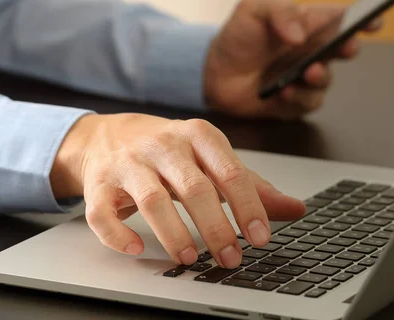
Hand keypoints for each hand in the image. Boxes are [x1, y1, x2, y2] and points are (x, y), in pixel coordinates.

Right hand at [51, 113, 304, 267]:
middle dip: (215, 227)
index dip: (247, 207)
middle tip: (230, 258)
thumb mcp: (210, 157)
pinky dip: (118, 235)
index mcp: (196, 135)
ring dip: (173, 234)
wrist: (107, 136)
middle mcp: (162, 145)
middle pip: (193, 187)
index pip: (229, 171)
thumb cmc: (166, 150)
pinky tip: (136, 249)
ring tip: (190, 258)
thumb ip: (250, 184)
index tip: (260, 237)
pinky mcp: (98, 184)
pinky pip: (103, 213)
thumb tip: (295, 209)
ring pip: (151, 200)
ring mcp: (127, 164)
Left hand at [205, 0, 382, 118]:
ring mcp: (304, 78)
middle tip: (344, 48)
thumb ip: (279, 11)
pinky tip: (284, 91)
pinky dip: (299, 98)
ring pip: (326, 80)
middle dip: (348, 48)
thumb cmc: (236, 37)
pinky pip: (307, 103)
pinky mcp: (293, 102)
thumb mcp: (252, 10)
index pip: (342, 18)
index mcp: (307, 24)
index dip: (363, 19)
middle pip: (344, 49)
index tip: (373, 22)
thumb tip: (300, 34)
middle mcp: (311, 51)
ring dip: (320, 77)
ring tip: (307, 73)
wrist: (213, 73)